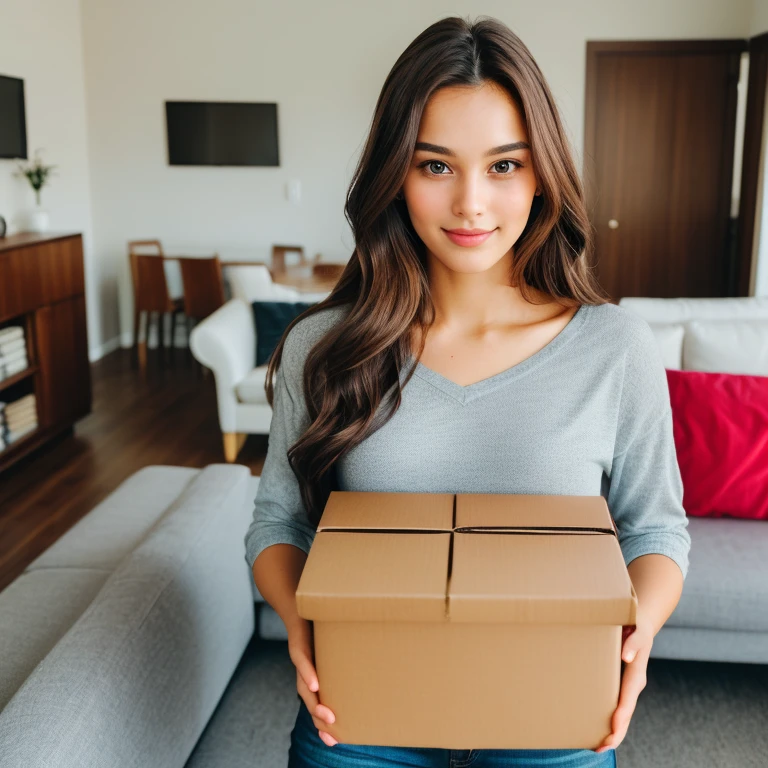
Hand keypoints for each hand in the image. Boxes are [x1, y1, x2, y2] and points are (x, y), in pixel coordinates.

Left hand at [287, 616, 337, 746]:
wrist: (298, 603)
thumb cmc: (322, 623)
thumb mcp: (337, 645)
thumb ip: (350, 659)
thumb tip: (380, 667)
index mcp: (316, 673)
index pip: (317, 704)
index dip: (323, 723)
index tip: (334, 740)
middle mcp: (306, 670)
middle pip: (309, 701)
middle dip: (319, 720)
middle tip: (333, 736)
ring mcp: (300, 658)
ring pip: (303, 686)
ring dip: (314, 703)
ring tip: (328, 716)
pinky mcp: (297, 643)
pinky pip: (300, 660)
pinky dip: (307, 673)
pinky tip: (316, 684)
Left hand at [594, 611, 653, 753]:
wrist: (639, 621)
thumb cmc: (637, 625)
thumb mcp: (638, 630)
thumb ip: (634, 642)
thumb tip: (626, 656)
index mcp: (637, 674)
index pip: (628, 699)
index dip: (620, 715)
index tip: (612, 729)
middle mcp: (633, 684)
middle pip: (625, 713)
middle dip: (615, 733)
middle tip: (600, 748)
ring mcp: (627, 686)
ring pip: (621, 713)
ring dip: (611, 730)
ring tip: (595, 746)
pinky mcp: (620, 682)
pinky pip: (615, 704)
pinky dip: (608, 718)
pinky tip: (594, 725)